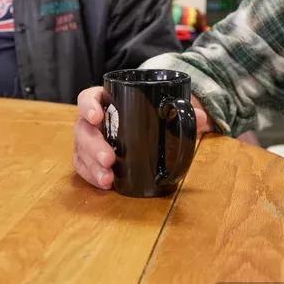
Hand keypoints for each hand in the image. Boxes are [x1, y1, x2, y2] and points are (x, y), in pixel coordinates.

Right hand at [72, 86, 209, 189]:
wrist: (149, 129)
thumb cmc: (151, 114)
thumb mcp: (166, 110)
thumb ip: (183, 113)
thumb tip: (201, 117)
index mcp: (106, 101)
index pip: (88, 98)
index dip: (88, 106)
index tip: (97, 117)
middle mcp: (94, 121)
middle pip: (83, 129)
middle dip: (94, 145)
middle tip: (110, 159)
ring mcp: (90, 141)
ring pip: (81, 151)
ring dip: (92, 166)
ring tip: (108, 179)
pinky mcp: (91, 159)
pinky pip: (84, 167)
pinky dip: (91, 176)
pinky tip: (104, 184)